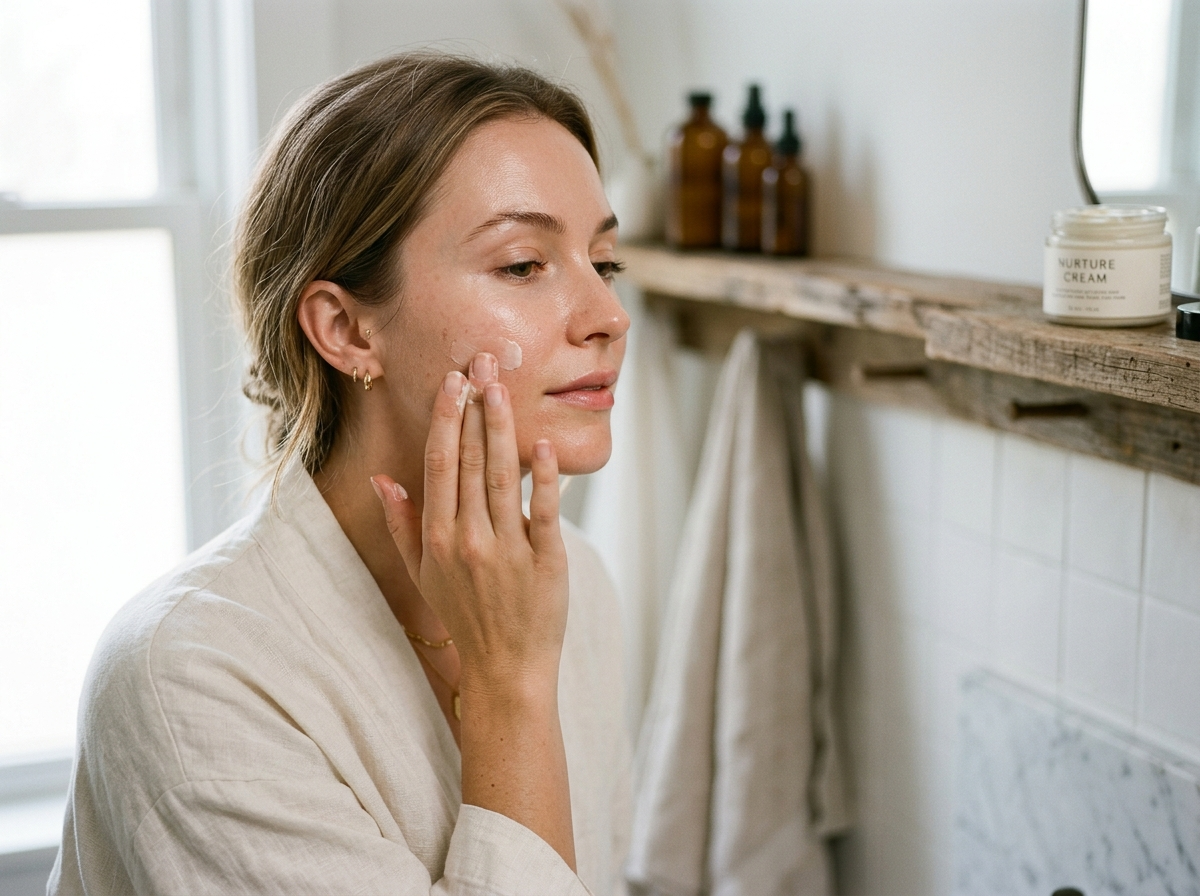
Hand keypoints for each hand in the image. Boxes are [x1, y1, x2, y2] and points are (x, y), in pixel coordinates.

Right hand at [371, 352, 568, 694]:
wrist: (505, 670)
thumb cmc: (462, 616)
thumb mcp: (421, 573)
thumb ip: (401, 524)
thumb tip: (381, 478)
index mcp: (438, 539)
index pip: (439, 467)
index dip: (446, 421)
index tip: (452, 382)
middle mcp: (469, 540)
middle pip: (471, 462)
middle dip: (475, 409)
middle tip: (483, 363)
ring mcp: (508, 551)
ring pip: (504, 478)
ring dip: (503, 429)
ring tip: (504, 388)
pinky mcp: (546, 563)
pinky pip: (544, 513)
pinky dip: (544, 478)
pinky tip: (543, 443)